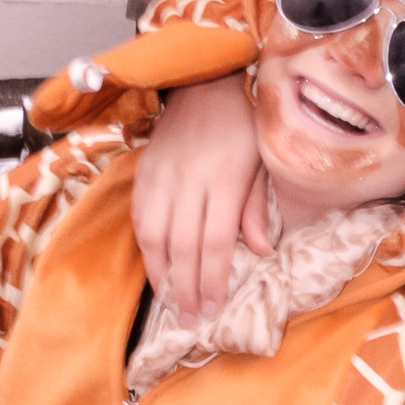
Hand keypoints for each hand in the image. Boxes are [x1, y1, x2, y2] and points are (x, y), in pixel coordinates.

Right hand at [132, 74, 267, 322]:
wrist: (205, 82)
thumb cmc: (244, 125)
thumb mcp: (264, 162)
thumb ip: (258, 207)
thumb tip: (260, 251)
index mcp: (226, 178)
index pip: (215, 241)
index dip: (212, 279)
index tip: (213, 309)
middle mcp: (190, 179)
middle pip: (184, 246)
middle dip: (186, 288)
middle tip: (189, 321)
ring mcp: (163, 175)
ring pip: (155, 236)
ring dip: (162, 275)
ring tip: (170, 304)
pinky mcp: (145, 172)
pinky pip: (140, 218)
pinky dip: (146, 249)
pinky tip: (155, 269)